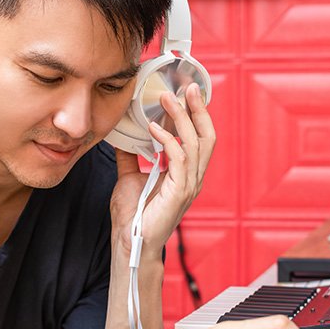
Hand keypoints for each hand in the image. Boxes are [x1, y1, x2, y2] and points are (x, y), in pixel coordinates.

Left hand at [110, 83, 214, 257]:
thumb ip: (131, 155)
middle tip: (186, 87)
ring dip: (182, 118)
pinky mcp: (179, 193)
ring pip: (195, 144)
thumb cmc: (133, 215)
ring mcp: (189, 186)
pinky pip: (179, 160)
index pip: (200, 137)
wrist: (130, 242)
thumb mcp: (129, 176)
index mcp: (186, 173)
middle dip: (198, 109)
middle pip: (206, 136)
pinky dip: (168, 141)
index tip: (186, 91)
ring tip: (166, 99)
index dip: (197, 113)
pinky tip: (153, 128)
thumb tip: (123, 134)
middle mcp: (193, 177)